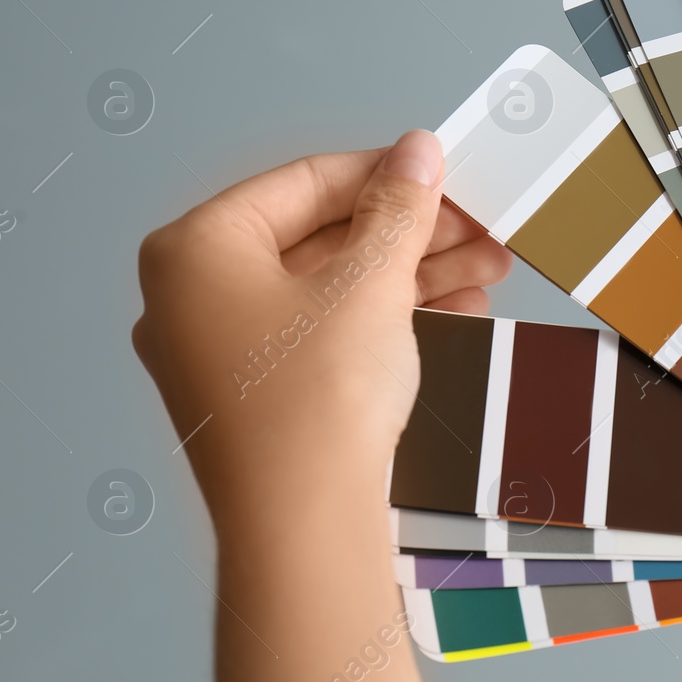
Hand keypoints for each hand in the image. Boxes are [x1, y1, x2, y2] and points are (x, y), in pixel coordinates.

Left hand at [132, 129, 510, 534]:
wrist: (304, 530)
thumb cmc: (316, 405)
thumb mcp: (371, 285)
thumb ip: (397, 210)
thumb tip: (416, 151)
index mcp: (196, 250)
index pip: (304, 184)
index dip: (386, 173)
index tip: (443, 170)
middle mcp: (193, 297)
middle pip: (320, 237)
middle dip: (410, 232)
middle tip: (478, 226)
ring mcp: (222, 352)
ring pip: (330, 289)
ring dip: (411, 274)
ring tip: (488, 268)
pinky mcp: (258, 398)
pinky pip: (325, 335)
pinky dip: (386, 319)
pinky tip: (455, 310)